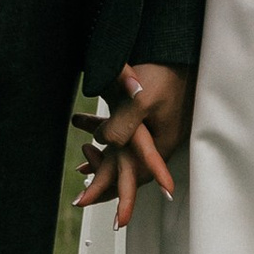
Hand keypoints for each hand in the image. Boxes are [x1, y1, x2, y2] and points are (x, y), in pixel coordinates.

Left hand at [69, 64, 192, 228]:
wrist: (175, 50)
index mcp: (157, 144)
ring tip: (78, 168)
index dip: (108, 191)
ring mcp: (148, 129)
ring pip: (120, 153)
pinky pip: (119, 135)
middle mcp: (154, 141)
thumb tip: (102, 142)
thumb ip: (122, 123)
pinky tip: (83, 126)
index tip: (88, 204)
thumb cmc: (163, 73)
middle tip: (80, 201)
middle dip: (102, 184)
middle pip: (125, 171)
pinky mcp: (140, 115)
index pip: (131, 177)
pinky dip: (101, 135)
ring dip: (99, 159)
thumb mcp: (142, 99)